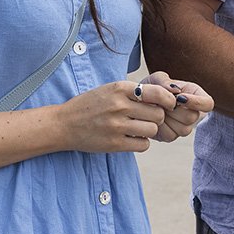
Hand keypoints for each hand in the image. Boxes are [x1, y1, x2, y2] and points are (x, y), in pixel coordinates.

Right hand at [56, 80, 175, 153]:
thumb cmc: (91, 105)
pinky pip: (143, 145)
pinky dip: (142, 142)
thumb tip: (167, 96)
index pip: (158, 93)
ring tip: (139, 128)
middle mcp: (119, 105)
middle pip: (158, 113)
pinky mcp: (114, 144)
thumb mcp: (111, 89)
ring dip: (150, 130)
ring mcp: (116, 126)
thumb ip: (135, 91)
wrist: (64, 124)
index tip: (169, 104)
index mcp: (120, 88)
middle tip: (148, 118)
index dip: (169, 100)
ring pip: (153, 130)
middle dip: (158, 117)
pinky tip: (133, 138)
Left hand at [138, 71, 214, 141]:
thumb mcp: (156, 79)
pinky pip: (170, 136)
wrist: (138, 101)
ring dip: (167, 118)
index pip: (208, 103)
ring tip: (158, 109)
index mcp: (195, 95)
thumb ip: (164, 81)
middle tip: (161, 102)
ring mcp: (184, 126)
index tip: (179, 98)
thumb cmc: (152, 87)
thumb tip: (174, 90)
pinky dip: (159, 127)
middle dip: (175, 110)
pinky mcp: (172, 136)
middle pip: (193, 117)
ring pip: (183, 129)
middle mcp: (193, 112)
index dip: (197, 102)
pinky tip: (154, 118)